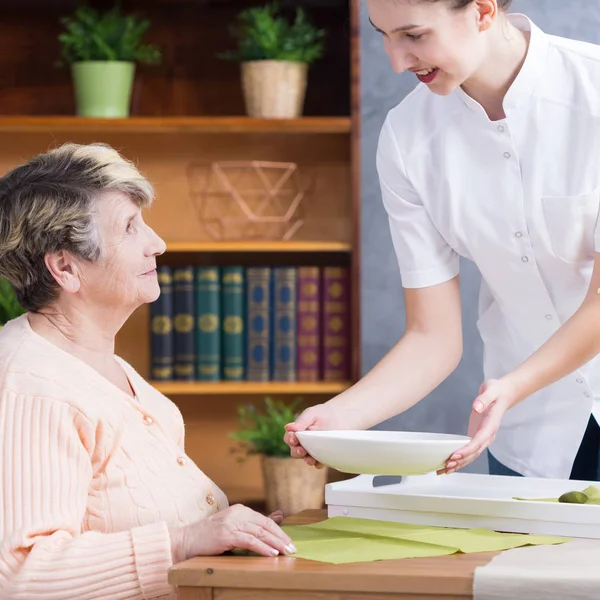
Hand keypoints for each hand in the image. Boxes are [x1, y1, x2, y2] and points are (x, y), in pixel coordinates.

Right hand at [170, 504, 296, 562]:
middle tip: (292, 548)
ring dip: (275, 543)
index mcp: (240, 510)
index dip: (279, 531)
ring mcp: (232, 523)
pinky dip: (262, 547)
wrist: (186, 540)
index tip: (289, 542)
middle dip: (281, 537)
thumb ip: (250, 526)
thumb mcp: (232, 527)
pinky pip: (249, 541)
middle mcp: (238, 513)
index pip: (265, 521)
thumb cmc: (209, 537)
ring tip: (286, 552)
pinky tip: (271, 554)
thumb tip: (274, 522)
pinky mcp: (227, 534)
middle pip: (265, 525)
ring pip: (260, 532)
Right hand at [284, 403, 349, 467]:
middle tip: (301, 450)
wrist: (342, 417)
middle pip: (295, 451)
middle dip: (297, 452)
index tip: (294, 439)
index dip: (290, 439)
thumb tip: (287, 427)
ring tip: (310, 459)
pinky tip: (320, 463)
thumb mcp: (312, 413)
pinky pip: (318, 463)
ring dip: (307, 460)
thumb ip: (301, 420)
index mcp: (297, 432)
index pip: (289, 438)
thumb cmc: (323, 413)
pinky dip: (318, 464)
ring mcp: (312, 450)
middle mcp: (303, 443)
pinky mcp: (322, 456)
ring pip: (306, 458)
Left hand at [438, 378, 517, 474]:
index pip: (479, 440)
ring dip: (459, 463)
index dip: (467, 449)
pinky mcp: (478, 435)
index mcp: (491, 425)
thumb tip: (476, 407)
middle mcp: (488, 434)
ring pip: (472, 454)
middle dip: (461, 460)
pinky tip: (450, 464)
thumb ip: (483, 399)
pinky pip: (470, 450)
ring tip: (444, 470)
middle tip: (446, 466)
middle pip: (474, 452)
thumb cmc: (497, 391)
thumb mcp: (491, 390)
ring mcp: (483, 437)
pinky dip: (460, 458)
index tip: (456, 455)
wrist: (504, 393)